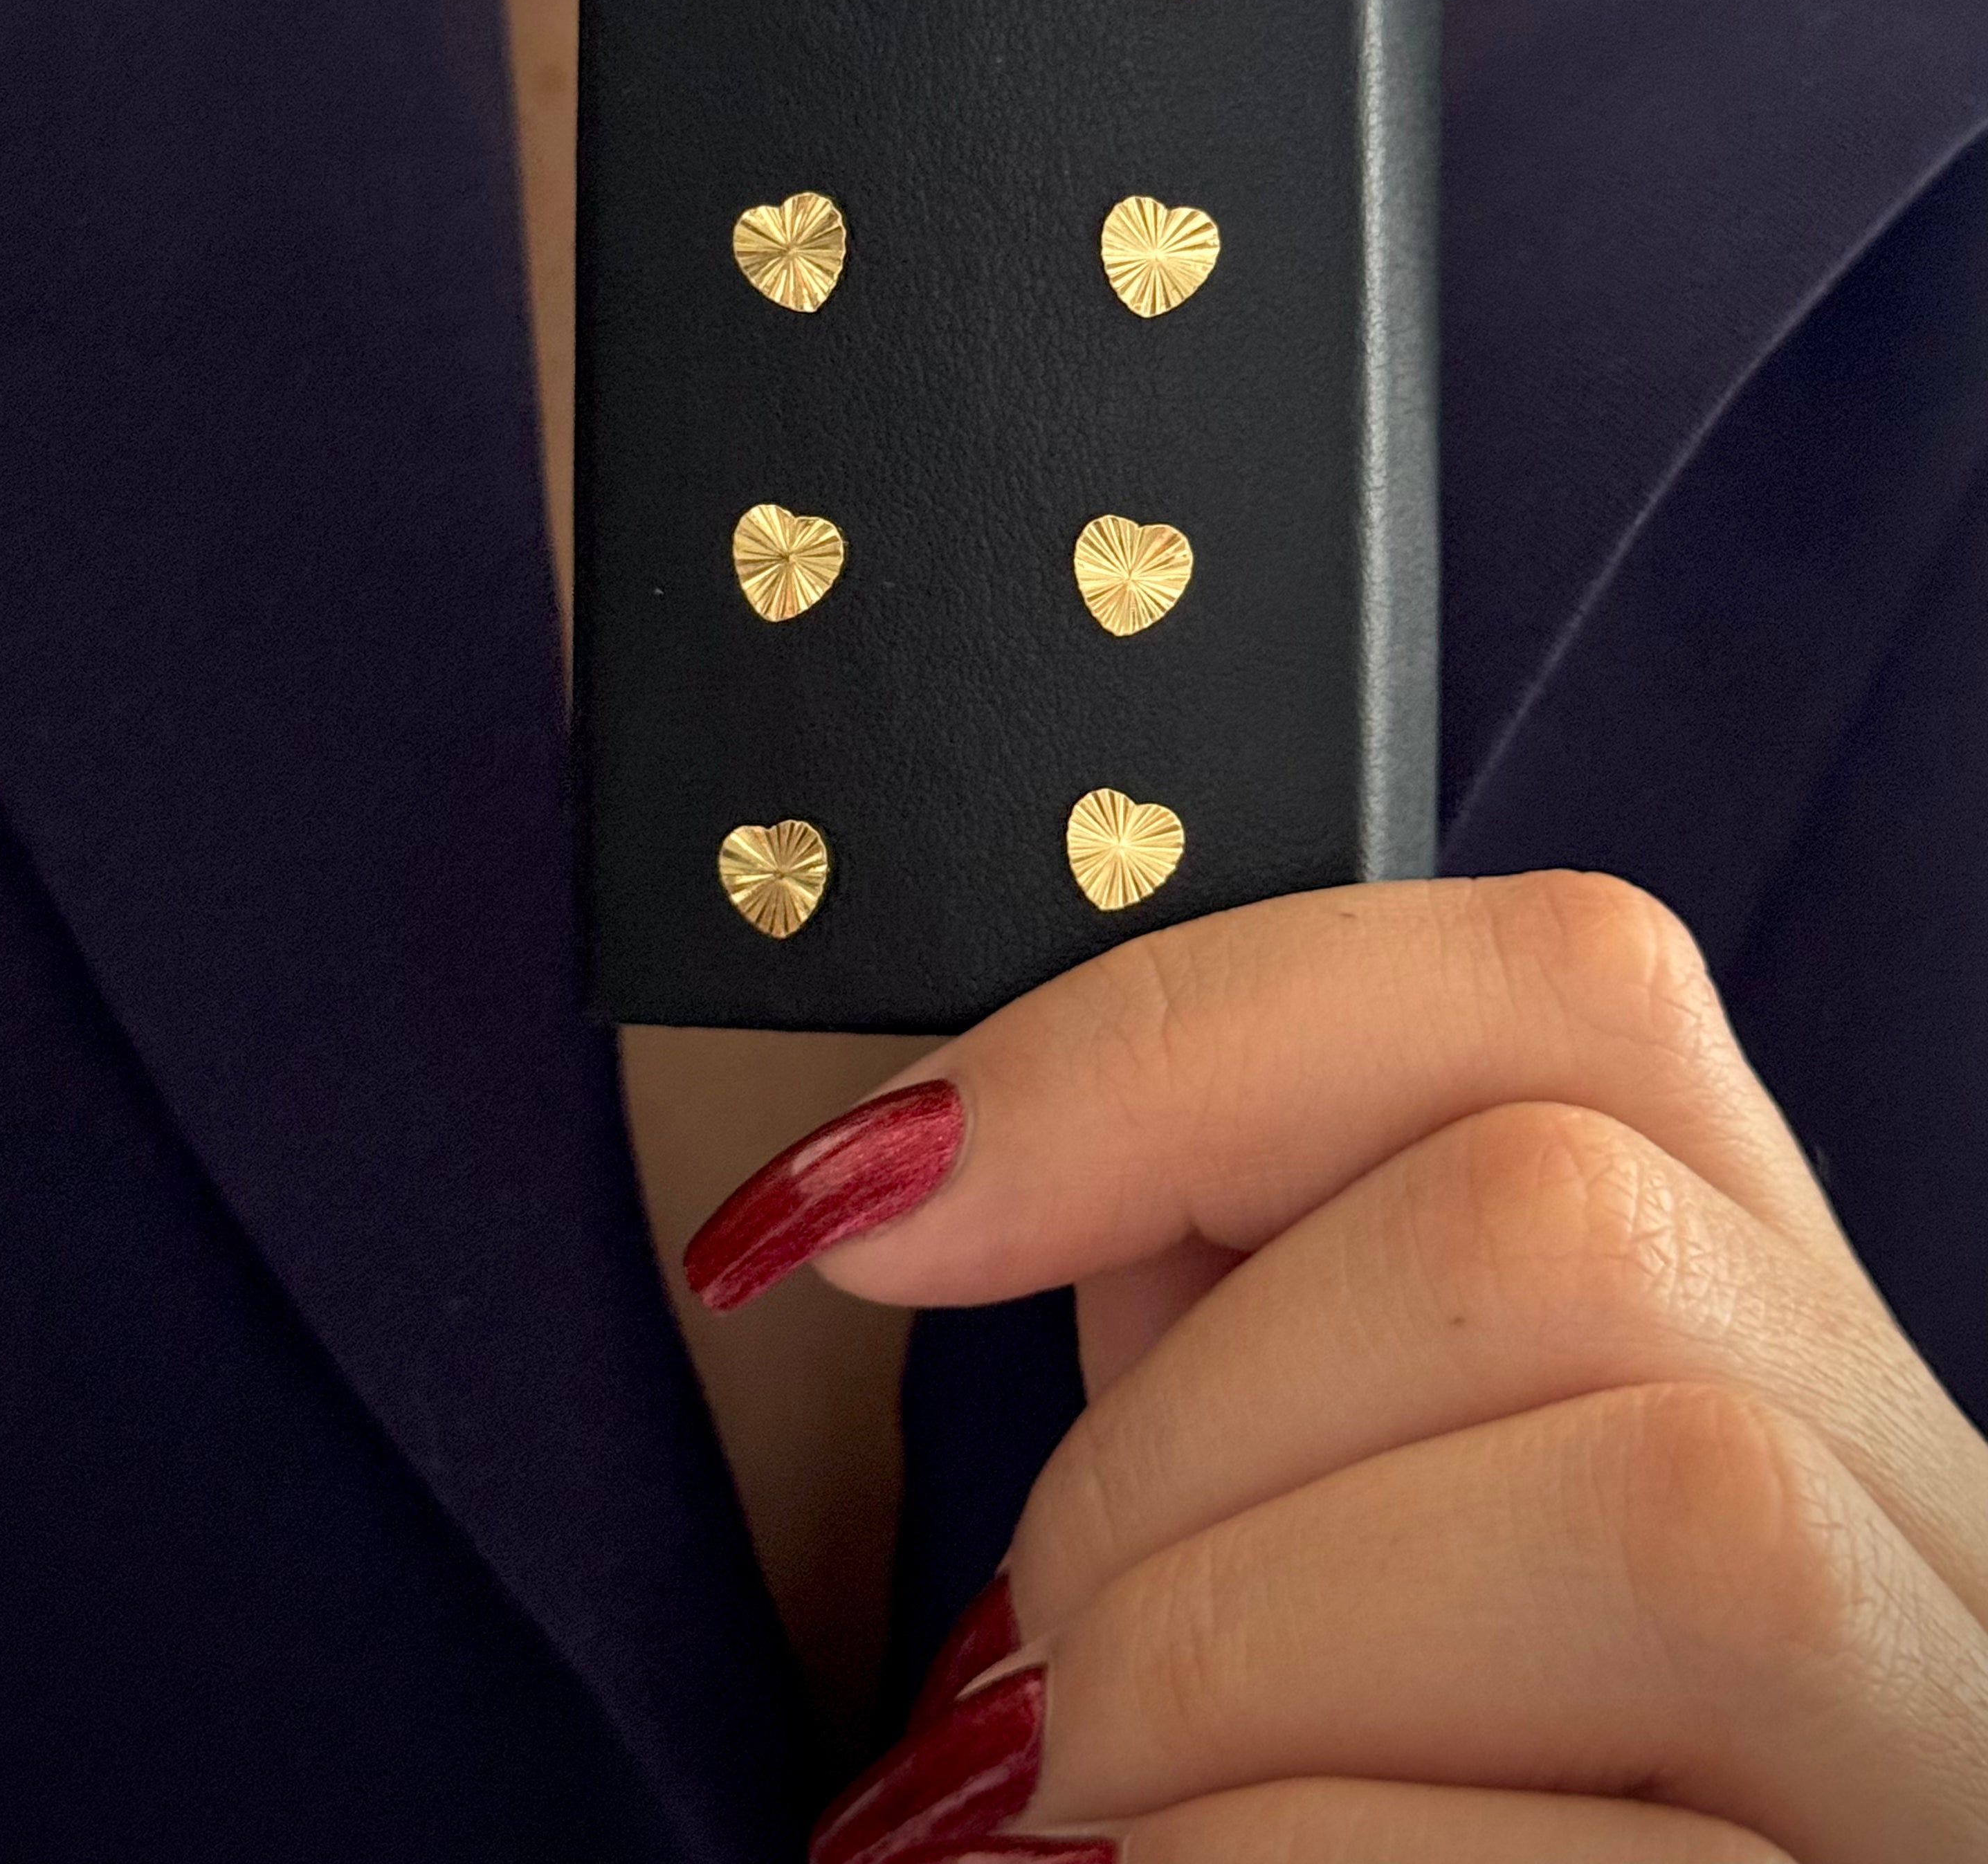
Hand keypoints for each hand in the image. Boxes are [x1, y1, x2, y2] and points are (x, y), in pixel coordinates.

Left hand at [686, 872, 1987, 1859]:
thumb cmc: (1370, 1778)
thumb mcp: (1307, 1475)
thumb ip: (1225, 1301)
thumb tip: (921, 1171)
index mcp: (1767, 1323)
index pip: (1568, 982)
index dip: (1175, 1041)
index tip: (876, 1196)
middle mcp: (1928, 1500)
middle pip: (1569, 1229)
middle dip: (1186, 1429)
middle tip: (1036, 1645)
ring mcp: (1944, 1732)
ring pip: (1661, 1505)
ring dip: (1239, 1655)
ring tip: (1098, 1794)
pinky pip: (1583, 1863)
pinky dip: (1274, 1861)